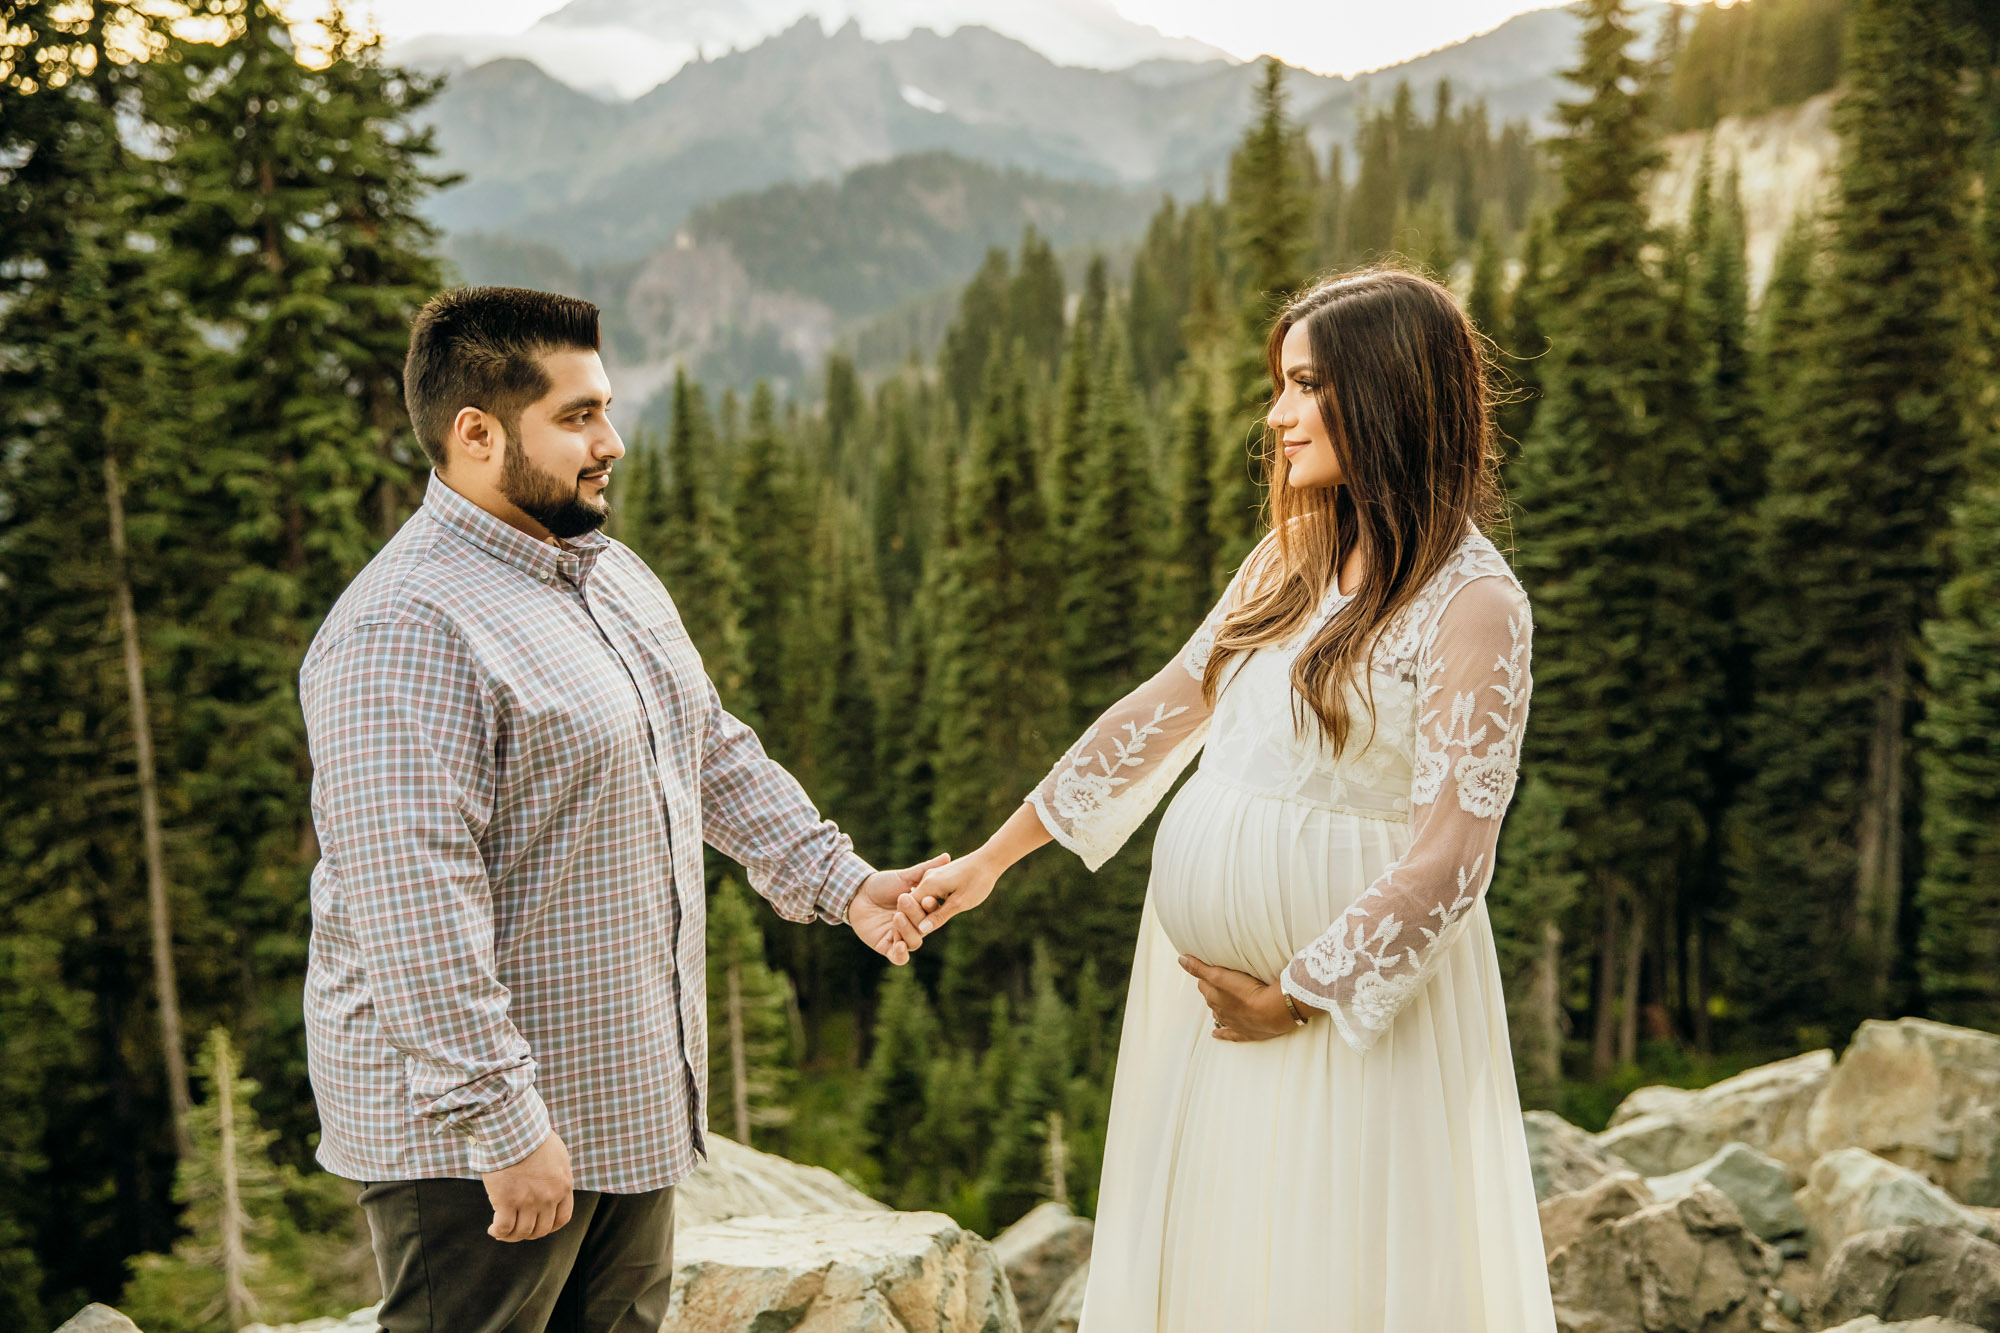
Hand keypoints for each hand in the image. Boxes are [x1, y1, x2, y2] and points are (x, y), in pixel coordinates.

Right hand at [482, 1129, 572, 1241]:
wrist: (514, 1129)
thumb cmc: (532, 1136)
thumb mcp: (557, 1155)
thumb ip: (557, 1174)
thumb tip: (553, 1184)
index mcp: (562, 1186)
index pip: (561, 1219)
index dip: (549, 1227)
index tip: (537, 1225)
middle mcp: (548, 1198)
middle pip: (540, 1229)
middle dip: (528, 1233)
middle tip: (517, 1228)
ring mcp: (528, 1201)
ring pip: (522, 1232)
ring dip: (511, 1235)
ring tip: (501, 1230)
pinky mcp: (507, 1201)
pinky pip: (504, 1228)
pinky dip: (498, 1232)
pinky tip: (493, 1229)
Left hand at [847, 854, 949, 963]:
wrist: (857, 893)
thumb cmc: (883, 884)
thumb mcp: (904, 876)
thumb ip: (925, 870)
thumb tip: (947, 857)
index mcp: (922, 911)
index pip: (932, 913)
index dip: (931, 908)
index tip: (926, 899)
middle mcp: (915, 926)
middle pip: (923, 927)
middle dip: (914, 914)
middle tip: (902, 899)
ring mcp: (901, 937)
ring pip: (914, 942)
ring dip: (907, 931)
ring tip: (897, 916)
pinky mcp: (886, 947)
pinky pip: (898, 957)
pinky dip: (901, 954)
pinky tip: (898, 946)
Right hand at [903, 851, 1002, 935]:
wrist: (989, 860)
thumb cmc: (977, 881)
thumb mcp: (960, 903)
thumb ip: (939, 916)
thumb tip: (922, 930)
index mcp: (928, 884)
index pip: (908, 907)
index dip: (912, 922)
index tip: (919, 934)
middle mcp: (927, 878)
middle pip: (914, 903)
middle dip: (918, 917)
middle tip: (927, 929)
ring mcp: (932, 876)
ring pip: (922, 898)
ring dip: (926, 911)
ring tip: (937, 920)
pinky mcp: (939, 876)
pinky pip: (930, 893)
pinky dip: (933, 903)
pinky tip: (943, 909)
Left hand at [1178, 955, 1318, 1040]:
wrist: (1271, 1012)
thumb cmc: (1247, 992)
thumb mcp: (1220, 975)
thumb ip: (1200, 968)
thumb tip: (1181, 959)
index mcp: (1213, 998)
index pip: (1204, 984)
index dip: (1207, 976)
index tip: (1211, 971)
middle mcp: (1220, 1012)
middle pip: (1212, 999)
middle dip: (1214, 991)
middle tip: (1220, 983)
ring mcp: (1232, 1023)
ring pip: (1220, 1015)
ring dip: (1220, 1009)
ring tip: (1221, 1003)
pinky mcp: (1246, 1033)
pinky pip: (1229, 1034)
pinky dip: (1221, 1034)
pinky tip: (1215, 1034)